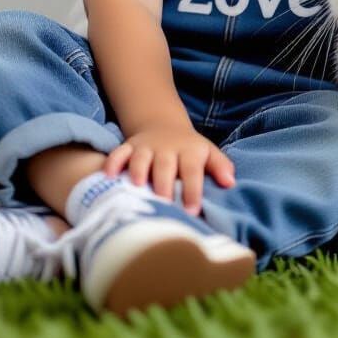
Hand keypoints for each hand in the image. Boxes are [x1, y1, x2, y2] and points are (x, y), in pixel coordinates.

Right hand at [103, 119, 235, 214]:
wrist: (164, 126)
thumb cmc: (190, 150)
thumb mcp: (208, 153)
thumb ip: (220, 166)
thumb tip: (230, 182)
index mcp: (189, 151)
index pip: (193, 170)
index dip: (193, 189)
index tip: (192, 211)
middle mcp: (167, 148)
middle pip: (165, 165)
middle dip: (164, 184)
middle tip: (164, 205)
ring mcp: (146, 147)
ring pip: (141, 157)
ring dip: (138, 171)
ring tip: (136, 188)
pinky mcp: (129, 147)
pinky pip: (119, 153)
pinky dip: (113, 162)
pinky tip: (107, 176)